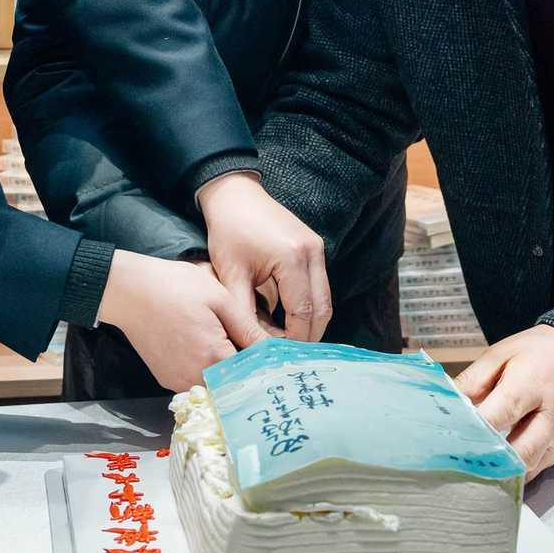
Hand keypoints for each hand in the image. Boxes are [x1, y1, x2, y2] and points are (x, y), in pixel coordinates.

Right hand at [96, 249, 261, 391]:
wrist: (128, 290)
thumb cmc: (175, 286)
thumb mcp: (220, 299)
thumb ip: (249, 330)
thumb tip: (275, 351)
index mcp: (213, 358)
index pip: (253, 374)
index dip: (267, 365)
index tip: (277, 355)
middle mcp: (195, 378)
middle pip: (234, 384)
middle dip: (248, 369)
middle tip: (255, 345)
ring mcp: (177, 381)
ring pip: (215, 385)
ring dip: (226, 370)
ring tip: (229, 341)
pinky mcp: (166, 379)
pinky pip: (196, 381)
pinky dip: (206, 369)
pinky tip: (206, 345)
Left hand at [195, 171, 330, 343]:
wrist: (236, 194)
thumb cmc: (228, 232)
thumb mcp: (230, 276)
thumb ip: (243, 313)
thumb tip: (251, 348)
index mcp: (291, 258)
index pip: (302, 313)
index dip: (293, 340)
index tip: (277, 358)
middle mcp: (312, 253)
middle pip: (322, 309)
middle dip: (307, 336)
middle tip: (287, 356)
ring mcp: (317, 249)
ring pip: (325, 299)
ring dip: (310, 322)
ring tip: (288, 342)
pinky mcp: (315, 247)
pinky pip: (319, 285)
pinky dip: (309, 305)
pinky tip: (290, 319)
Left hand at [456, 324, 553, 478]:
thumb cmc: (542, 353)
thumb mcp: (502, 352)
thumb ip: (474, 379)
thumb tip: (449, 402)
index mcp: (530, 386)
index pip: (496, 417)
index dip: (470, 430)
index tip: (447, 437)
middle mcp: (547, 418)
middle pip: (515, 453)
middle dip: (485, 460)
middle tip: (457, 461)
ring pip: (525, 469)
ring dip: (498, 470)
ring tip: (470, 466)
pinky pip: (532, 471)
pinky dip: (512, 472)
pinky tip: (491, 467)